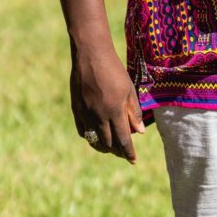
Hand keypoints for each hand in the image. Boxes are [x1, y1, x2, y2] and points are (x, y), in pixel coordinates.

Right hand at [70, 43, 144, 163]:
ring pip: (94, 140)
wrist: (91, 56)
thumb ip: (134, 112)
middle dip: (117, 151)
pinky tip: (96, 136)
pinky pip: (82, 131)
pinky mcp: (76, 109)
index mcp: (115, 111)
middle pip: (108, 143)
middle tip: (123, 153)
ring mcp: (85, 114)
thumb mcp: (129, 89)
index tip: (133, 160)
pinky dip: (90, 137)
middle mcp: (99, 116)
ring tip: (110, 148)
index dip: (129, 152)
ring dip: (103, 147)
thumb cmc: (114, 70)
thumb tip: (140, 132)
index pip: (123, 139)